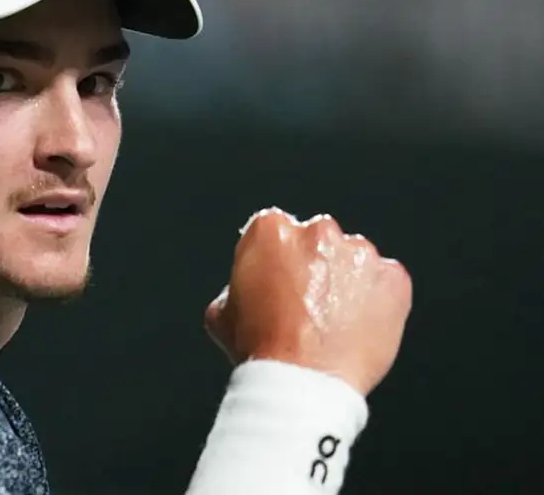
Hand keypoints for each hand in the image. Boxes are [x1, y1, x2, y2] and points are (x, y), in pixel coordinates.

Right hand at [204, 208, 412, 394]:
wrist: (303, 383)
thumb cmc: (262, 350)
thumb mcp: (221, 313)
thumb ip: (236, 286)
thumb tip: (247, 290)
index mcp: (271, 230)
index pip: (275, 231)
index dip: (275, 261)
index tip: (278, 283)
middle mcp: (318, 232)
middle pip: (317, 240)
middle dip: (313, 265)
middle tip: (306, 305)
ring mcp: (360, 254)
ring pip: (353, 260)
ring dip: (346, 281)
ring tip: (334, 322)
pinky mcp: (392, 279)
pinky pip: (386, 282)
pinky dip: (377, 300)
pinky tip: (358, 327)